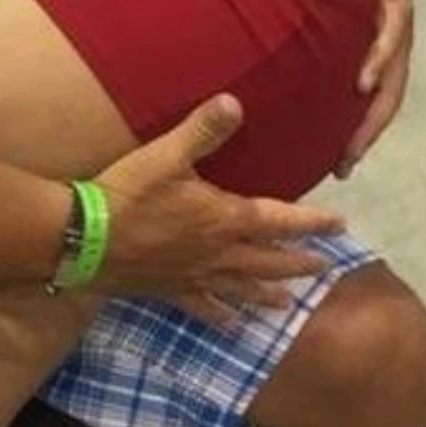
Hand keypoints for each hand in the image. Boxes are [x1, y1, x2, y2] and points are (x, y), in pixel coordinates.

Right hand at [94, 98, 343, 316]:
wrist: (86, 239)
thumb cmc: (129, 194)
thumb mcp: (167, 155)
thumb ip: (204, 130)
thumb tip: (236, 102)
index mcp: (226, 218)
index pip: (281, 221)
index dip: (313, 222)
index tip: (339, 225)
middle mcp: (219, 253)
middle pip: (271, 261)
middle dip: (301, 262)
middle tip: (326, 267)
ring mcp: (197, 277)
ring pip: (244, 289)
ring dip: (270, 293)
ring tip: (289, 303)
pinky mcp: (172, 292)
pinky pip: (205, 308)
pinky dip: (222, 316)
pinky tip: (232, 325)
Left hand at [335, 0, 413, 176]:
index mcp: (397, 6)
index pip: (393, 35)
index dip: (380, 58)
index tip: (360, 84)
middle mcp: (398, 37)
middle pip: (392, 86)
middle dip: (373, 120)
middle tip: (349, 152)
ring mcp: (389, 58)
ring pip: (384, 103)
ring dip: (366, 136)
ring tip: (342, 166)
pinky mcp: (375, 71)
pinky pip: (370, 105)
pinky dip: (357, 131)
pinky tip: (336, 160)